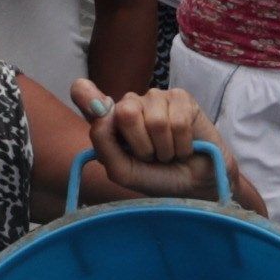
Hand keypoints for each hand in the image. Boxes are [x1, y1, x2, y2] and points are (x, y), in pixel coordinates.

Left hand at [71, 78, 221, 198]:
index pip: (84, 93)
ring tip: (168, 153)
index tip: (87, 97)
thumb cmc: (157, 177)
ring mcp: (156, 98)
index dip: (86, 95)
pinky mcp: (181, 98)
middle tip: (151, 156)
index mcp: (109, 121)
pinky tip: (184, 146)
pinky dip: (182, 145)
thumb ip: (104, 145)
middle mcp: (129, 104)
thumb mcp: (123, 172)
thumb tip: (101, 114)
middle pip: (126, 112)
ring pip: (155, 121)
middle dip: (142, 146)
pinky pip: (178, 122)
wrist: (195, 185)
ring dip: (165, 149)